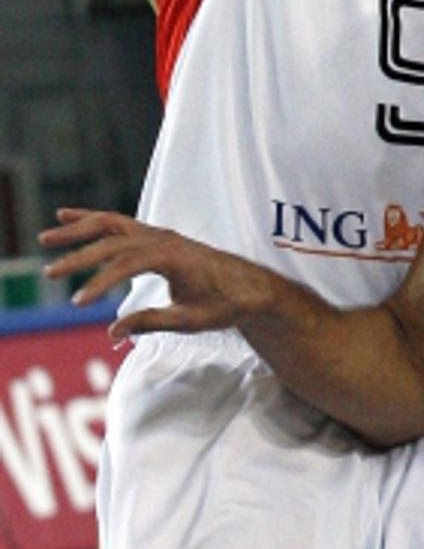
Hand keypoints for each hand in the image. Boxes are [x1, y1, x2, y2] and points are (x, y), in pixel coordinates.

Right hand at [39, 208, 273, 341]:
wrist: (252, 287)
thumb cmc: (225, 304)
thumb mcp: (191, 320)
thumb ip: (151, 322)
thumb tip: (112, 332)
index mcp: (174, 257)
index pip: (127, 265)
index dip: (100, 283)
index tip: (78, 303)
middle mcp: (165, 240)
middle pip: (114, 242)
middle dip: (79, 256)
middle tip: (49, 273)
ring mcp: (161, 235)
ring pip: (113, 225)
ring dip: (79, 229)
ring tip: (46, 236)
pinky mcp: (158, 238)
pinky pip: (121, 224)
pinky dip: (94, 219)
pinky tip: (68, 216)